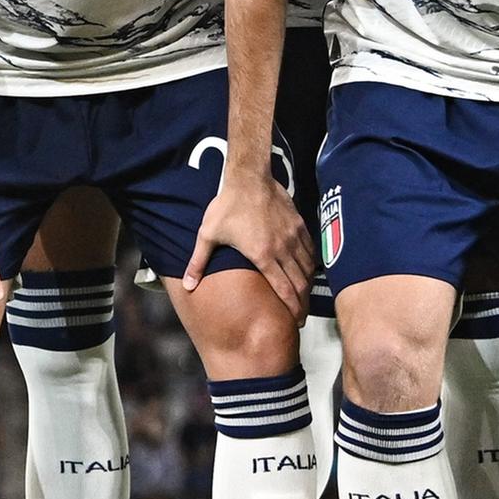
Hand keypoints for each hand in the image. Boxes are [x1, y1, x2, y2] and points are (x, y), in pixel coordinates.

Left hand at [190, 167, 313, 314]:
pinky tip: (308, 272)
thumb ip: (198, 262)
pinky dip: (311, 265)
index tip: (294, 321)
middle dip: (302, 303)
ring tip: (304, 299)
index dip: (292, 308)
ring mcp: (294, 237)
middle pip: (300, 283)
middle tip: (301, 318)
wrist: (249, 177)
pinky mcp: (300, 226)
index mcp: (263, 255)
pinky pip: (310, 251)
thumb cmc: (227, 206)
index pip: (284, 289)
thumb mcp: (208, 235)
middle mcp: (283, 249)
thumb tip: (188, 286)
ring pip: (308, 268)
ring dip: (308, 286)